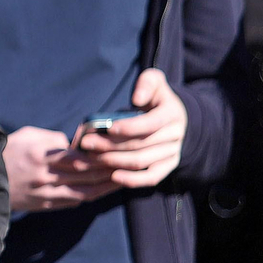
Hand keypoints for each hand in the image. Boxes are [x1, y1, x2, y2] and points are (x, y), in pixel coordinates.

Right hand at [4, 125, 120, 212]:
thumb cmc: (7, 151)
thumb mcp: (27, 135)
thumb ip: (53, 139)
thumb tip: (75, 145)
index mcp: (41, 155)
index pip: (78, 157)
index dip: (100, 157)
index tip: (117, 152)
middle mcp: (45, 176)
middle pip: (85, 176)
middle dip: (109, 171)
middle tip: (129, 166)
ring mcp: (44, 193)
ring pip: (83, 192)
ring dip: (104, 188)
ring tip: (122, 182)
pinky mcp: (43, 205)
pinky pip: (71, 202)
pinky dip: (87, 197)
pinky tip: (100, 192)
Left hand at [74, 69, 186, 188]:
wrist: (175, 117)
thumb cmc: (155, 98)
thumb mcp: (154, 82)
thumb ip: (146, 83)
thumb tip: (137, 99)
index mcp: (172, 114)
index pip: (149, 124)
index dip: (128, 128)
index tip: (107, 128)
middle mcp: (175, 136)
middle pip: (140, 145)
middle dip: (110, 146)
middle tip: (86, 144)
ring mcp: (173, 153)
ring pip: (141, 162)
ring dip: (114, 162)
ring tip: (91, 158)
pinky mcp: (168, 167)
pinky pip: (151, 178)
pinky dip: (132, 180)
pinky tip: (113, 176)